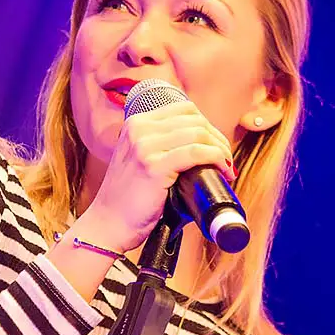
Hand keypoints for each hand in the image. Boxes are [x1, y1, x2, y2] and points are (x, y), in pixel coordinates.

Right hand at [82, 100, 235, 251]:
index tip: (216, 146)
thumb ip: (161, 145)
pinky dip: (216, 158)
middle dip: (218, 138)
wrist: (108, 225)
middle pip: (195, 120)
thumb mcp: (139, 160)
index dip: (207, 125)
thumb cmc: (129, 200)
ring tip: (227, 167)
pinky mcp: (154, 167)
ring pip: (199, 134)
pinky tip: (223, 170)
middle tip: (226, 159)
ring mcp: (144, 146)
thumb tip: (203, 143)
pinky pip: (196, 152)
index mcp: (136, 123)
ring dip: (221, 149)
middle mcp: (138, 129)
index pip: (184, 109)